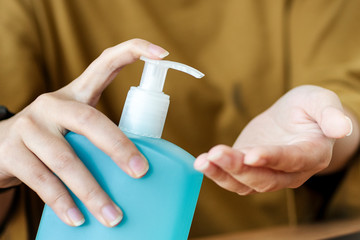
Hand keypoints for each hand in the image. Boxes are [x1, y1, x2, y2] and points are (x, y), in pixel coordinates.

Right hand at [0, 39, 168, 226]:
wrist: (0, 147)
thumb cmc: (53, 138)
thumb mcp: (76, 128)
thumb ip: (102, 137)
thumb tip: (143, 168)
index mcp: (75, 94)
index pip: (105, 63)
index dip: (133, 51)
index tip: (162, 54)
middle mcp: (52, 104)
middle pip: (90, 120)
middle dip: (118, 147)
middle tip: (141, 172)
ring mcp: (30, 127)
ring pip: (66, 159)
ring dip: (92, 191)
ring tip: (113, 217)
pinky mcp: (12, 152)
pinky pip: (42, 181)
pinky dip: (63, 203)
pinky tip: (78, 219)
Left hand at [194, 85, 353, 194]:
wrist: (294, 117)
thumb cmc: (310, 108)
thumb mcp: (321, 101)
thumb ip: (330, 114)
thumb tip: (342, 128)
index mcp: (312, 154)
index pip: (292, 160)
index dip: (272, 159)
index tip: (251, 155)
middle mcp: (290, 172)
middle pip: (265, 178)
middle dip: (239, 168)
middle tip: (216, 154)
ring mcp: (268, 173)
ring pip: (246, 183)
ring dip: (223, 174)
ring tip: (203, 161)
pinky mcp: (249, 169)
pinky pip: (233, 179)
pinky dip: (217, 173)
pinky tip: (201, 162)